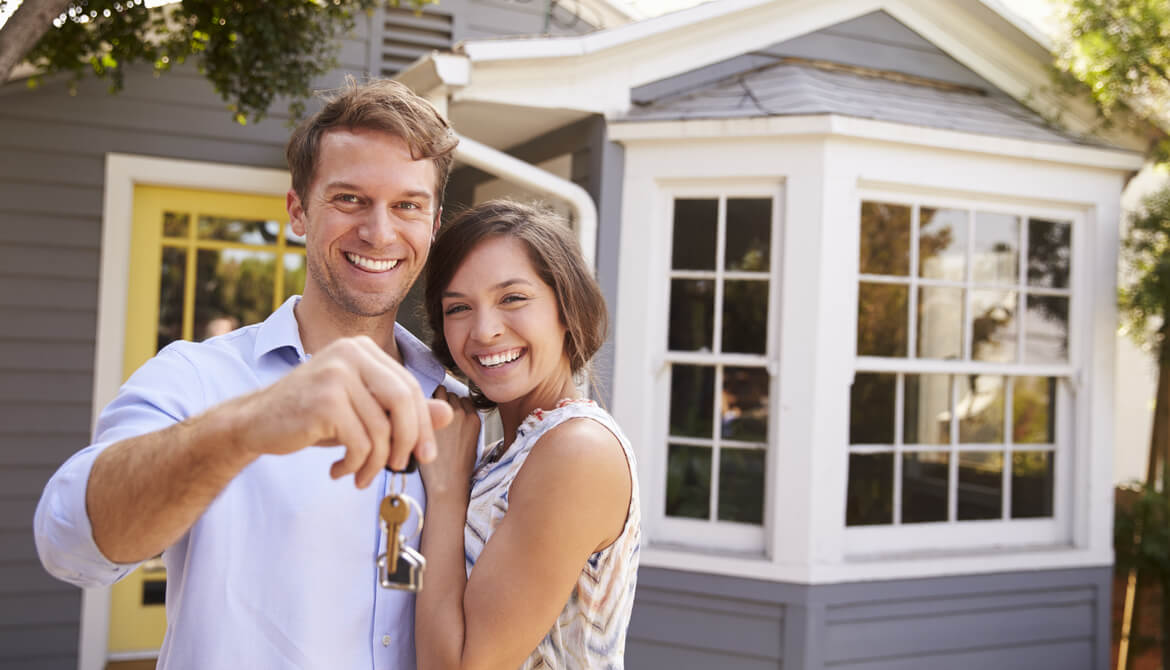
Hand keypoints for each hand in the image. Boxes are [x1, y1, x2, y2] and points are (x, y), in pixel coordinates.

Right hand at [230, 336, 453, 487]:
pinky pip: (361, 443)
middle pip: (403, 402)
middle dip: (408, 441)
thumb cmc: (312, 417)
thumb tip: (448, 414)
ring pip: (382, 429)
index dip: (423, 424)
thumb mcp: (361, 412)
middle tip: (401, 467)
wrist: (254, 423)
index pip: (409, 387)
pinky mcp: (324, 400)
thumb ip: (402, 411)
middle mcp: (350, 353)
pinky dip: (356, 465)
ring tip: (361, 476)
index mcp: (363, 349)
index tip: (424, 455)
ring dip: (376, 462)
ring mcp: (336, 373)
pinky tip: (339, 471)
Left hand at [420, 385, 480, 496]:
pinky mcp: (433, 417)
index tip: (444, 415)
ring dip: (432, 400)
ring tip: (423, 414)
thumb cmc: (456, 467)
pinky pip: (428, 399)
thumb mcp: (471, 443)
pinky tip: (418, 416)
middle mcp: (464, 413)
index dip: (452, 405)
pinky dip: (422, 404)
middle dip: (441, 400)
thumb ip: (464, 424)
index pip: (463, 399)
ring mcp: (448, 414)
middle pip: (451, 393)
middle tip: (431, 415)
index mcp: (475, 419)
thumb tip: (452, 413)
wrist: (447, 482)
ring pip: (440, 392)